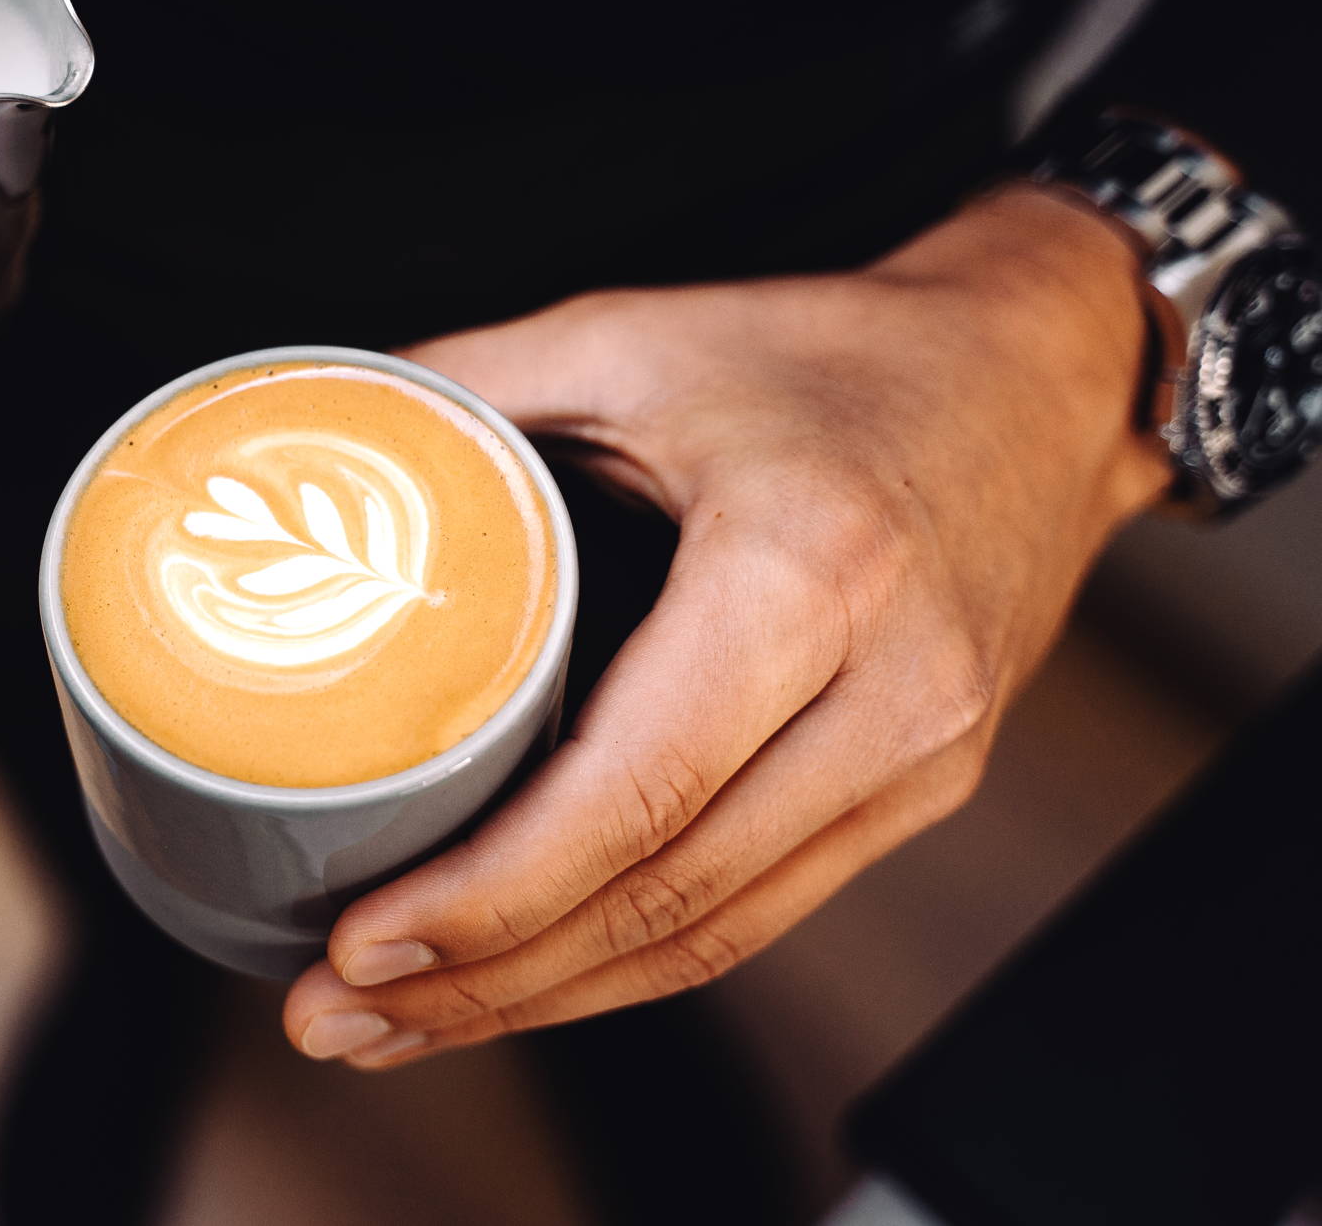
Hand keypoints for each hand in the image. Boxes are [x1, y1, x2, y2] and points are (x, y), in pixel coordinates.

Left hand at [283, 185, 1171, 1067]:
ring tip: (401, 1022)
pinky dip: (634, 961)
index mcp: (808, 569)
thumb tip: (321, 441)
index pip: (637, 789)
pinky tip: (532, 978)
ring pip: (713, 933)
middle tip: (337, 1011)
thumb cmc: (834, 353)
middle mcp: (888, 689)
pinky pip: (762, 909)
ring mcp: (922, 758)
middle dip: (487, 979)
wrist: (1036, 379)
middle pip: (666, 895)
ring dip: (549, 998)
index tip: (362, 939)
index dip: (492, 892)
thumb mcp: (639, 333)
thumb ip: (472, 386)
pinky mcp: (921, 790)